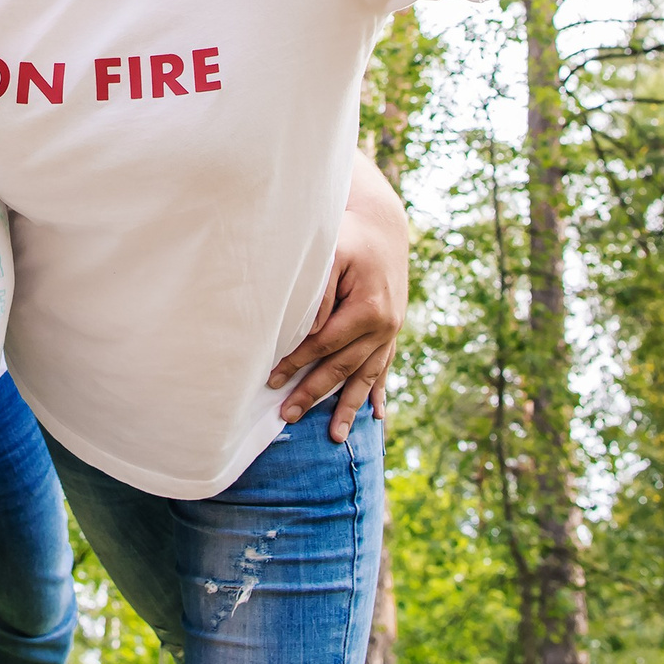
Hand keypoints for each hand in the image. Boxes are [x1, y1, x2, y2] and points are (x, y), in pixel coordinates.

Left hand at [269, 160, 409, 442]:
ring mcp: (391, 332)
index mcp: (369, 309)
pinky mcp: (391, 332)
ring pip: (366, 376)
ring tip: (335, 437)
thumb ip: (319, 294)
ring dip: (348, 407)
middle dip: (314, 393)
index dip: (298, 362)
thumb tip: (307, 332)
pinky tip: (377, 416)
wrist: (384, 225)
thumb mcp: (332, 254)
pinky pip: (384, 368)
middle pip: (344, 367)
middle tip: (287, 416)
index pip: (326, 344)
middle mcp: (384, 326)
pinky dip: (377, 392)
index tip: (272, 379)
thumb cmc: (350, 235)